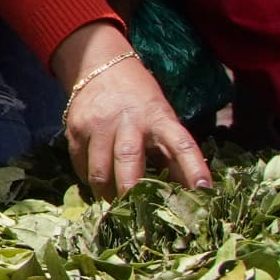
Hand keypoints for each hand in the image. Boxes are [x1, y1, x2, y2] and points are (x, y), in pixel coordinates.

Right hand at [54, 19, 210, 194]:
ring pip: (100, 170)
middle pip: (129, 160)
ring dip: (107, 194)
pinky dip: (89, 180)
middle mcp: (129, 119)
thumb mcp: (163, 119)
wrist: (100, 67)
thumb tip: (189, 194)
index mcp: (159, 118)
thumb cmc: (141, 102)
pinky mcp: (76, 128)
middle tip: (135, 212)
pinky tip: (97, 183)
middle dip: (131, 191)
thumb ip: (172, 154)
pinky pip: (81, 165)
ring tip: (114, 204)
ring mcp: (99, 124)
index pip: (182, 145)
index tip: (203, 191)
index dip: (194, 168)